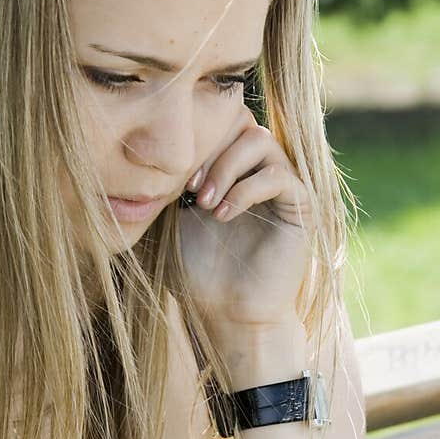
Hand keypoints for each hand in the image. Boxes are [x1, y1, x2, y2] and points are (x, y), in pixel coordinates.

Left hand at [178, 104, 313, 328]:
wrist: (227, 314)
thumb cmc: (196, 274)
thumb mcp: (169, 222)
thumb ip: (163, 186)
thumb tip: (138, 156)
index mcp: (232, 171)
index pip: (221, 126)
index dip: (198, 143)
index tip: (176, 182)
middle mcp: (260, 173)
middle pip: (241, 124)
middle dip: (210, 152)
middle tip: (190, 190)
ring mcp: (283, 188)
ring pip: (261, 141)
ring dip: (227, 167)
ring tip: (206, 203)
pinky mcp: (301, 206)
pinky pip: (278, 175)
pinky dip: (246, 189)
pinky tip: (224, 215)